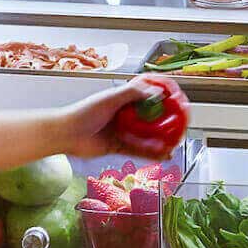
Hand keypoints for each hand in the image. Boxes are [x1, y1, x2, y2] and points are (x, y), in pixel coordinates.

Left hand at [59, 74, 174, 160]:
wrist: (66, 134)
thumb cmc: (83, 113)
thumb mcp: (110, 99)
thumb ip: (133, 93)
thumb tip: (157, 92)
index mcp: (122, 99)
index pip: (148, 95)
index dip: (164, 97)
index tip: (178, 101)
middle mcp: (124, 115)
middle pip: (151, 118)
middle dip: (167, 122)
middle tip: (180, 125)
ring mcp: (122, 131)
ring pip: (147, 136)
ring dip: (162, 140)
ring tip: (175, 143)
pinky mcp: (118, 147)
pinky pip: (138, 150)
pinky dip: (151, 153)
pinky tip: (162, 155)